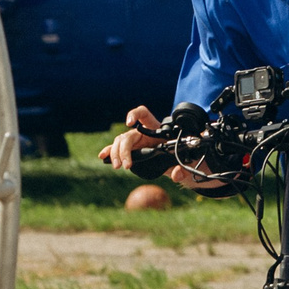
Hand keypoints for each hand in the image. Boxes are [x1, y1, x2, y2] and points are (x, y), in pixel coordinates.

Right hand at [98, 104, 221, 190]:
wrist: (178, 161)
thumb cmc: (181, 156)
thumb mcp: (185, 161)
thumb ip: (182, 168)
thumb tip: (176, 174)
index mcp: (156, 129)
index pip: (144, 114)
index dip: (135, 114)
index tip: (130, 123)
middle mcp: (143, 133)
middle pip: (128, 136)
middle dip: (123, 150)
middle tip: (125, 165)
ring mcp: (135, 141)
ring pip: (120, 142)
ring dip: (116, 154)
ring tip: (118, 166)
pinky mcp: (130, 150)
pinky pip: (117, 149)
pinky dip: (109, 152)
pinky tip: (103, 156)